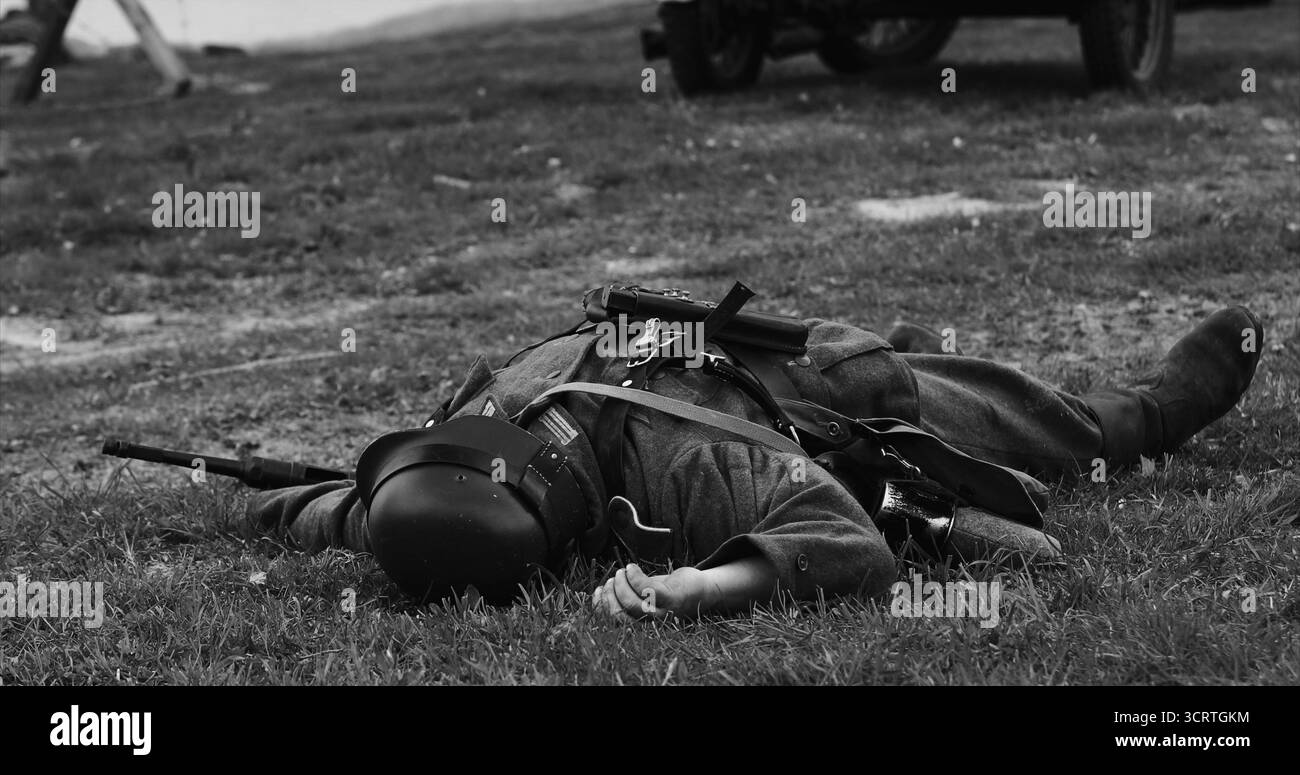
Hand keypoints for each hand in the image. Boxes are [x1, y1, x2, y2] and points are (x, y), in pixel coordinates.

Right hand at [591, 564, 708, 622]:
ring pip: (631, 603)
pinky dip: (634, 576)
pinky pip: (646, 588)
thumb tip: (598, 592)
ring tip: (621, 572)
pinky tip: (631, 568)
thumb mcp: (645, 596)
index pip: (614, 622)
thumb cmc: (668, 592)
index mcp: (642, 625)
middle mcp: (652, 624)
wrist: (701, 589)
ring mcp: (662, 612)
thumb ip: (626, 596)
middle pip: (619, 615)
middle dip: (609, 595)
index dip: (600, 607)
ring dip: (620, 585)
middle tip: (611, 580)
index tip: (597, 590)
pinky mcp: (671, 598)